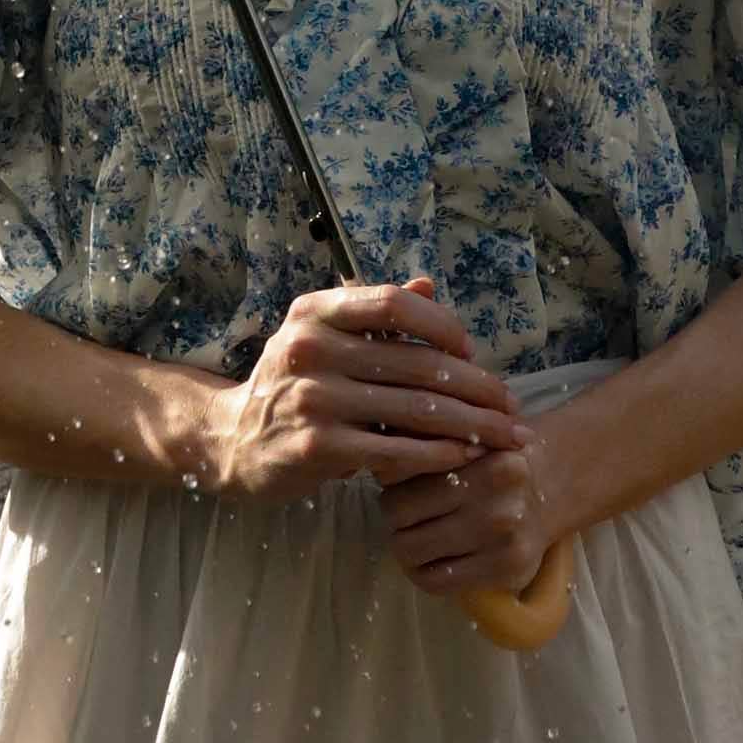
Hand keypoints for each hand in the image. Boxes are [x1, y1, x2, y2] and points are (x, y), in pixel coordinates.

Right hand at [191, 277, 532, 503]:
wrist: (232, 439)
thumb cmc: (290, 384)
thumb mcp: (320, 337)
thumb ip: (371, 313)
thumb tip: (429, 286)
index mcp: (313, 314)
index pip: (391, 304)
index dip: (441, 323)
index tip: (469, 349)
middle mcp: (309, 350)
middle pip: (416, 363)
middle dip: (476, 386)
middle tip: (510, 405)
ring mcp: (312, 399)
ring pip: (415, 410)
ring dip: (471, 425)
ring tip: (504, 435)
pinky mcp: (317, 447)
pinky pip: (396, 450)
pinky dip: (439, 454)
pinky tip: (465, 456)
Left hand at [381, 412, 578, 597]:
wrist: (552, 486)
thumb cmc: (493, 458)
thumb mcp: (465, 437)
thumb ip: (425, 445)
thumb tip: (375, 466)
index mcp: (486, 459)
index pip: (403, 478)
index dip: (389, 489)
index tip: (396, 490)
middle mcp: (498, 500)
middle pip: (400, 517)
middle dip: (393, 518)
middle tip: (404, 516)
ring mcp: (505, 538)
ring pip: (413, 551)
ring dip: (404, 547)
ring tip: (415, 536)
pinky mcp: (507, 570)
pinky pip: (437, 581)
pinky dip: (422, 573)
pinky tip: (429, 560)